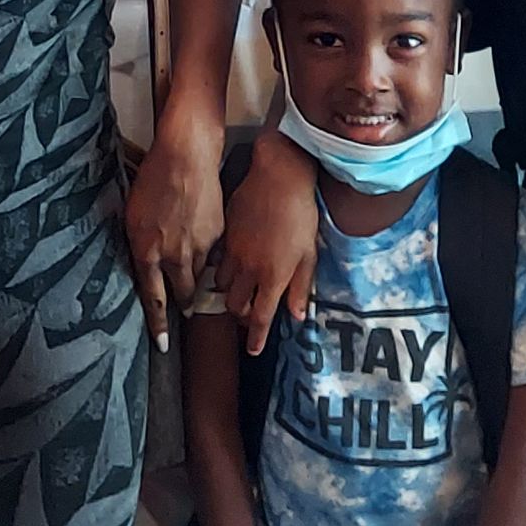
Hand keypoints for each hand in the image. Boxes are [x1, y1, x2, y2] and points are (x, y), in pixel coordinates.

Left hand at [125, 105, 224, 349]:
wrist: (185, 156)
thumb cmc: (152, 180)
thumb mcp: (132, 215)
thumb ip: (140, 246)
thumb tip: (144, 263)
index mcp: (147, 251)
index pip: (154, 299)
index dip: (159, 324)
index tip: (164, 345)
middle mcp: (174, 255)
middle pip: (183, 291)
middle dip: (185, 302)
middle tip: (185, 308)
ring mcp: (199, 245)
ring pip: (200, 273)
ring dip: (195, 274)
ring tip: (193, 268)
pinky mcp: (218, 233)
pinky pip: (213, 252)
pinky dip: (207, 250)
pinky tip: (202, 235)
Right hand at [216, 134, 318, 354]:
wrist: (279, 175)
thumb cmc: (301, 213)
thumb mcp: (309, 253)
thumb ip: (301, 286)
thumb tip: (297, 315)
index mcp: (273, 276)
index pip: (261, 318)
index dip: (256, 338)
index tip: (253, 350)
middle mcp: (249, 268)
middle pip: (235, 305)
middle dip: (240, 315)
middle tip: (249, 314)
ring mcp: (234, 251)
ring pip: (220, 284)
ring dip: (228, 293)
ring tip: (237, 290)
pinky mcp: (225, 234)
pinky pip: (216, 260)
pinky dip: (221, 269)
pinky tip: (230, 265)